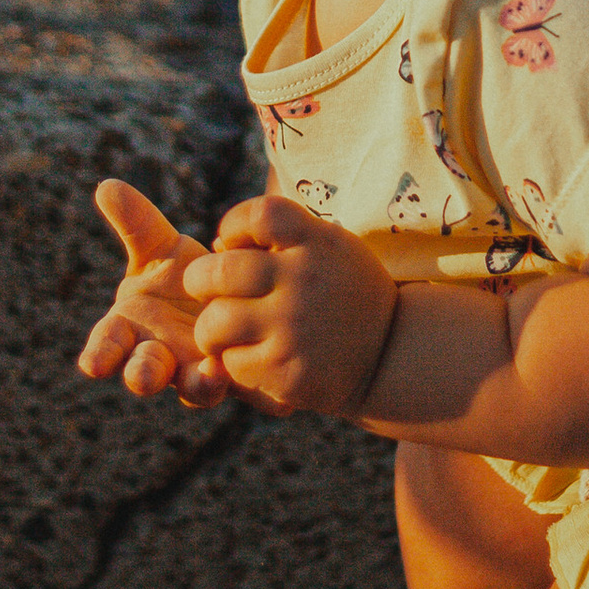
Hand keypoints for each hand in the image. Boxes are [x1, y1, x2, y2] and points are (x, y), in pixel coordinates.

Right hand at [79, 179, 233, 405]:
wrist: (236, 295)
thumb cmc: (184, 276)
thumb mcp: (160, 247)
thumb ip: (136, 222)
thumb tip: (106, 186)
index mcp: (130, 329)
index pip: (107, 346)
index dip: (100, 354)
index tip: (93, 363)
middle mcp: (158, 355)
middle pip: (143, 373)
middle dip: (142, 375)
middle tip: (143, 377)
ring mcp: (193, 370)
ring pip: (189, 388)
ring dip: (195, 385)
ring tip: (206, 375)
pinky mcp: (229, 375)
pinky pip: (228, 384)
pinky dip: (228, 379)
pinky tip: (232, 366)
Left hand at [181, 190, 397, 419]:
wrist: (389, 354)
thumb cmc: (343, 291)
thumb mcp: (328, 246)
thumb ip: (278, 239)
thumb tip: (216, 246)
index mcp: (317, 241)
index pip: (258, 215)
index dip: (233, 224)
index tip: (232, 242)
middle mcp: (305, 281)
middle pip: (218, 271)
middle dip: (199, 281)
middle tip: (202, 290)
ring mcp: (295, 329)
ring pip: (215, 323)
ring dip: (209, 329)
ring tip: (219, 331)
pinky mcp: (287, 373)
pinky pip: (231, 363)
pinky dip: (232, 361)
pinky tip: (250, 357)